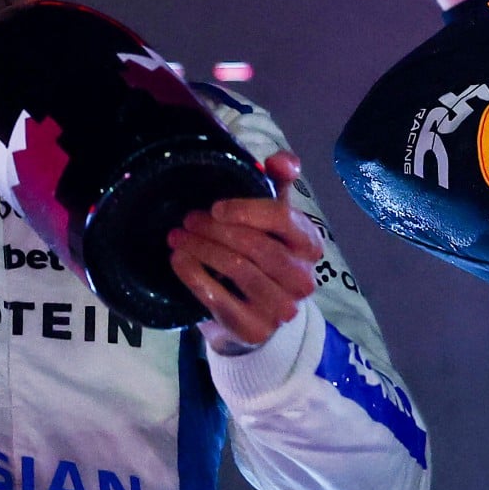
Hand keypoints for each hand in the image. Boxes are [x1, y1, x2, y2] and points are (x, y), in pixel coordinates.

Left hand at [168, 151, 322, 351]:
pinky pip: (219, 300)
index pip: (282, 220)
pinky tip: (179, 261)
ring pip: (238, 270)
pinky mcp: (255, 329)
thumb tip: (284, 160)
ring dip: (202, 249)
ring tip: (178, 237)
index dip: (246, 210)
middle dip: (216, 230)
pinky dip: (194, 276)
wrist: (251, 310)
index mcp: (310, 245)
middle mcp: (303, 280)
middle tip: (188, 219)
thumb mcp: (270, 216)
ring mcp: (281, 309)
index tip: (216, 207)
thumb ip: (278, 182)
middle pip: (257, 246)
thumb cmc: (261, 253)